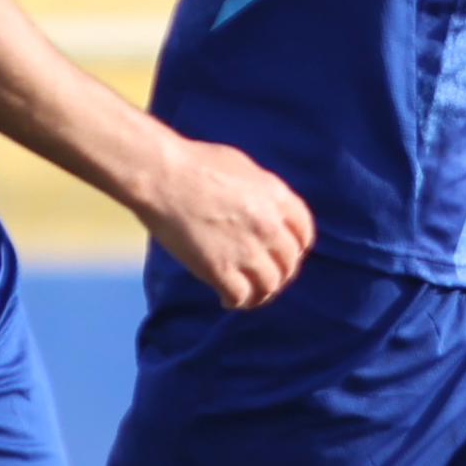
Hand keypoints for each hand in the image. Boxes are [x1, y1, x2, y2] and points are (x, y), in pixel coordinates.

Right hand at [140, 133, 314, 308]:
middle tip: (263, 279)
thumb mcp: (241, 167)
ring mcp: (247, 250)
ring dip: (260, 293)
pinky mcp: (220, 269)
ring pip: (269, 285)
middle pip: (288, 263)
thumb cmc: (192, 163)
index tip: (284, 255)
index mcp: (276, 196)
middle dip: (279, 273)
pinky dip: (235, 302)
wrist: (162, 174)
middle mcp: (269, 226)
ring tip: (247, 296)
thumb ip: (260, 191)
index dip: (296, 248)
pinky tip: (226, 300)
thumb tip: (264, 208)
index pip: (303, 233)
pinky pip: (240, 297)